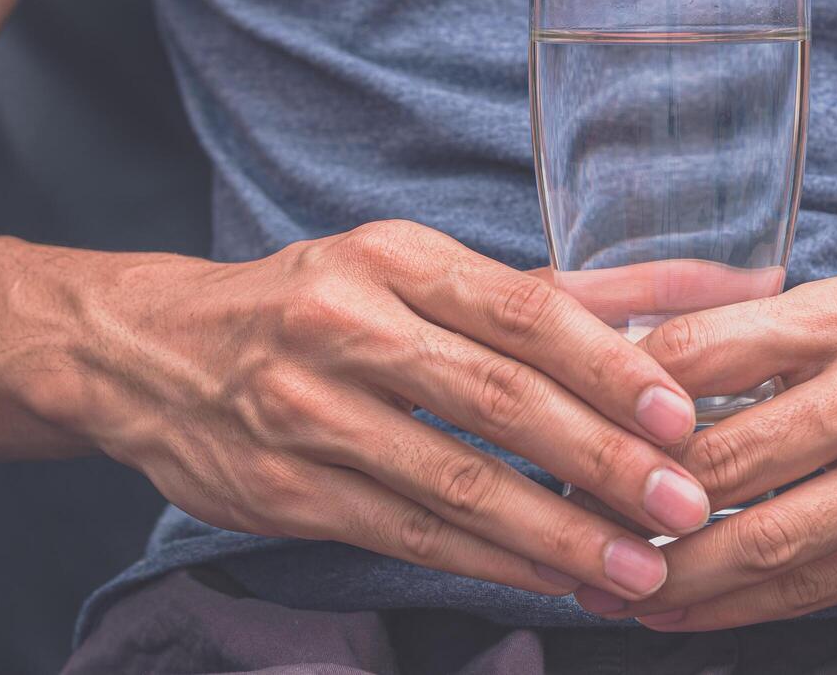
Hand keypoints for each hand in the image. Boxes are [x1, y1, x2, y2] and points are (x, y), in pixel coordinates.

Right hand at [22, 220, 710, 602]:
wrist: (152, 351)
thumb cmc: (314, 301)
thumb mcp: (411, 269)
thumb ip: (539, 294)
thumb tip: (676, 293)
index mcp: (395, 258)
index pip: (522, 311)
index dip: (608, 366)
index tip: (680, 416)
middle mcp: (347, 326)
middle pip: (498, 399)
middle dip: (602, 459)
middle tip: (685, 503)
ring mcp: (306, 412)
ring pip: (455, 483)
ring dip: (558, 533)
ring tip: (639, 566)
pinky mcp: (283, 490)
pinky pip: (407, 534)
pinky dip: (490, 562)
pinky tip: (555, 578)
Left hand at [570, 275, 836, 627]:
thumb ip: (754, 329)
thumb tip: (631, 357)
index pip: (704, 350)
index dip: (623, 396)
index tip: (567, 423)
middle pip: (727, 456)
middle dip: (632, 498)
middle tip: (565, 518)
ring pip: (766, 538)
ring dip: (671, 571)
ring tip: (603, 582)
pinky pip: (816, 586)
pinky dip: (736, 607)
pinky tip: (679, 612)